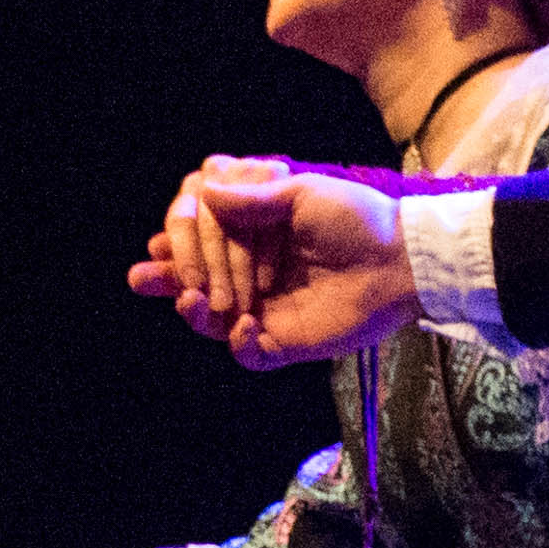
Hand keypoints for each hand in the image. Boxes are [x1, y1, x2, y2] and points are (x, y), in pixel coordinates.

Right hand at [128, 159, 418, 368]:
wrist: (400, 260)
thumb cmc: (356, 218)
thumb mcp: (301, 195)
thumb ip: (251, 198)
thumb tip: (204, 192)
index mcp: (252, 234)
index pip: (197, 240)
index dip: (176, 241)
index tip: (160, 240)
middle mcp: (252, 272)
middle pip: (195, 281)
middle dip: (168, 279)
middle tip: (147, 276)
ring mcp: (267, 308)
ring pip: (213, 321)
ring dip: (194, 312)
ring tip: (190, 300)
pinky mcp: (285, 342)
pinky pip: (249, 355)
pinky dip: (240, 344)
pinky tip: (247, 324)